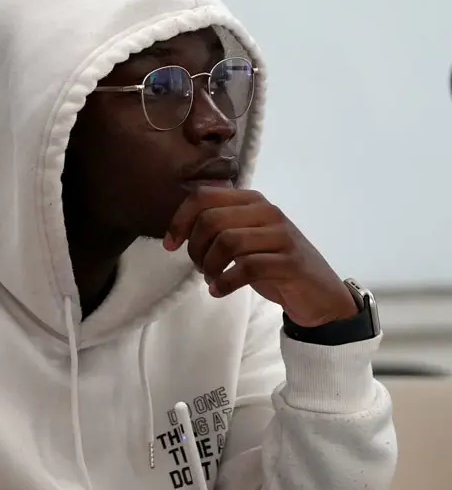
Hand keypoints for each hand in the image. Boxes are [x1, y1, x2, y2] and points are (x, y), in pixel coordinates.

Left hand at [163, 187, 358, 327]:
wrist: (318, 293)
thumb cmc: (272, 264)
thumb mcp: (243, 240)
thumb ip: (218, 228)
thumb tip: (178, 231)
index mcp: (251, 201)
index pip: (203, 196)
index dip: (179, 220)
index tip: (170, 245)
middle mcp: (267, 212)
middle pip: (211, 220)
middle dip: (195, 248)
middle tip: (200, 268)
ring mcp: (281, 235)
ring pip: (227, 242)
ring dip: (209, 266)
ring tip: (212, 279)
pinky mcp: (290, 262)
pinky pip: (247, 267)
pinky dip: (225, 282)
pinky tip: (219, 290)